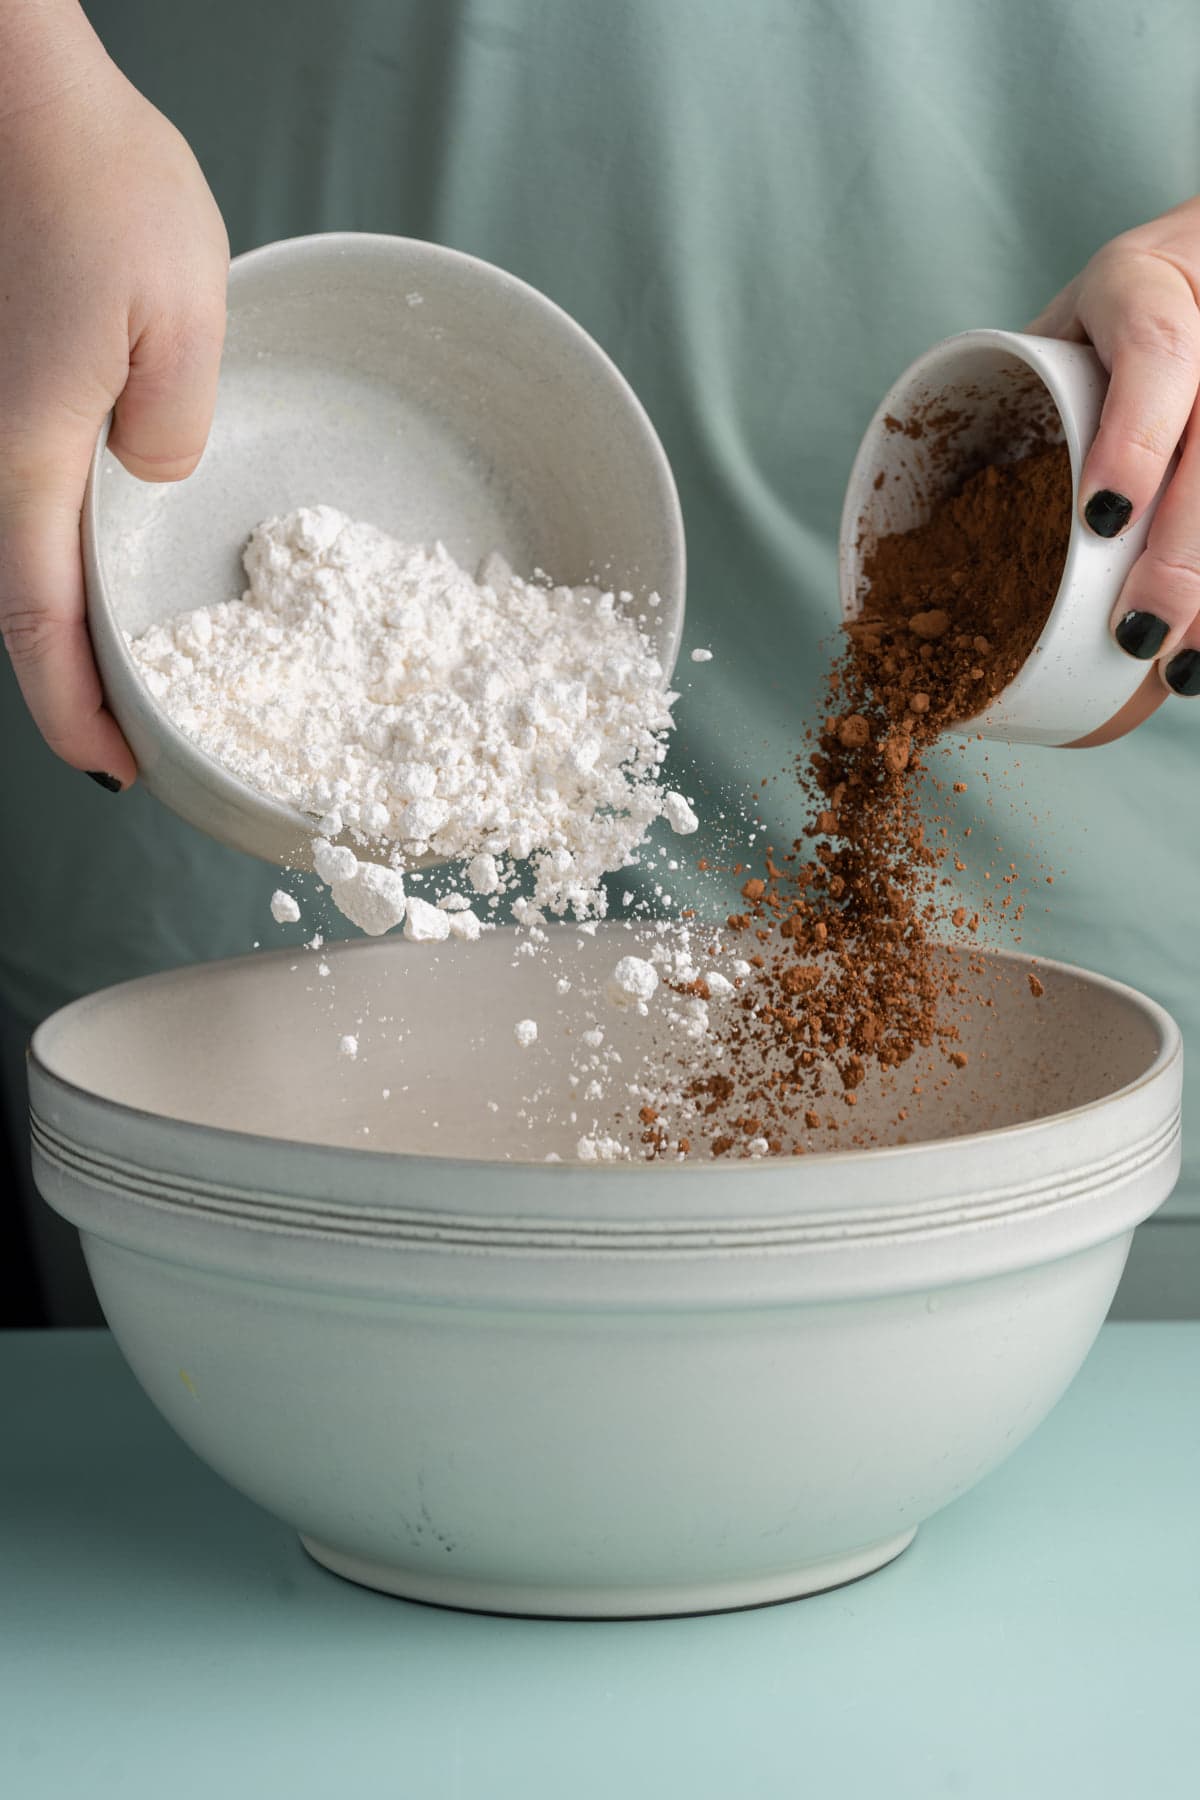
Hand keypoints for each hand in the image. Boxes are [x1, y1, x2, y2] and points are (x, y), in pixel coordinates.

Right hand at [0, 5, 227, 786]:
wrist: (14, 86)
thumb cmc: (90, 176)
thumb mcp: (177, 308)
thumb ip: (172, 421)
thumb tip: (150, 477)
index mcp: (30, 454)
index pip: (42, 626)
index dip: (76, 712)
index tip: (117, 770)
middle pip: (27, 609)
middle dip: (77, 694)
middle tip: (132, 748)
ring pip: (28, 561)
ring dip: (72, 635)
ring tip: (130, 683)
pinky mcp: (14, 390)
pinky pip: (35, 505)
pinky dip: (68, 564)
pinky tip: (109, 568)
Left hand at [1030, 194, 1199, 739]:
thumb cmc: (1110, 319)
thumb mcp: (1060, 331)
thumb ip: (1019, 409)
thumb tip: (917, 550)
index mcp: (1146, 283)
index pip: (1156, 349)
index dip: (1133, 437)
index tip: (1102, 521)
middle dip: (1181, 553)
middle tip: (1137, 637)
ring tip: (1182, 670)